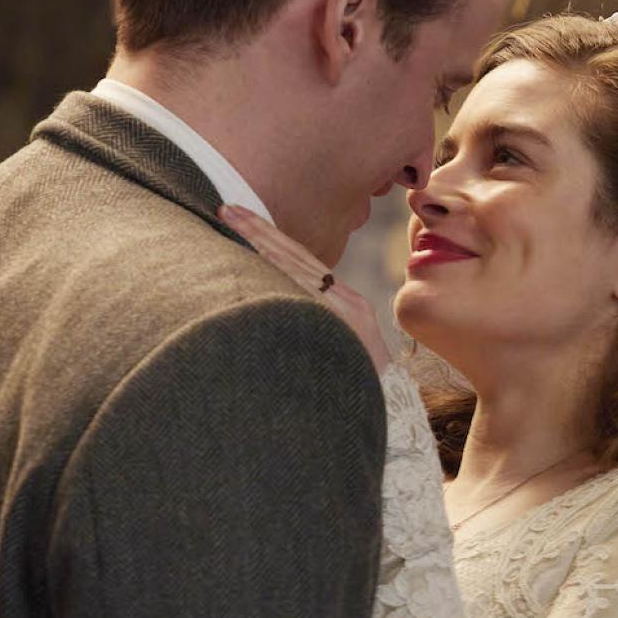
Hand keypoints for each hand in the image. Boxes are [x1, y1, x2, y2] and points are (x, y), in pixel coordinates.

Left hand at [219, 205, 391, 373]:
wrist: (391, 411)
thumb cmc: (358, 387)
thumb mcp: (338, 351)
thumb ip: (315, 327)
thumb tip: (278, 317)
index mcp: (345, 304)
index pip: (302, 263)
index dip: (272, 239)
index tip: (242, 219)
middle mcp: (348, 300)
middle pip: (297, 256)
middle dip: (261, 229)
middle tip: (227, 206)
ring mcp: (348, 309)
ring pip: (299, 266)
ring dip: (265, 240)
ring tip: (235, 218)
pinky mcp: (349, 319)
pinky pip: (307, 287)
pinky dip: (283, 266)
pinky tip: (260, 249)